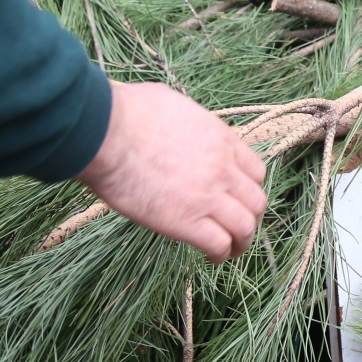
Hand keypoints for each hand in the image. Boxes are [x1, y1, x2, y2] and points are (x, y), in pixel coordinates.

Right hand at [77, 81, 267, 263]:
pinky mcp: (185, 222)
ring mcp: (207, 196)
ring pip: (244, 227)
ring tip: (230, 250)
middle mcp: (222, 168)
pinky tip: (211, 257)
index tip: (238, 197)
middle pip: (256, 202)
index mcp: (221, 139)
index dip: (250, 188)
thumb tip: (182, 122)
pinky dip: (220, 254)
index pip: (256, 171)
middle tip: (238, 227)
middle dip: (251, 217)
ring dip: (241, 242)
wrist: (105, 133)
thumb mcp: (175, 103)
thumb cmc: (128, 113)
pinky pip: (218, 244)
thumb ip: (190, 121)